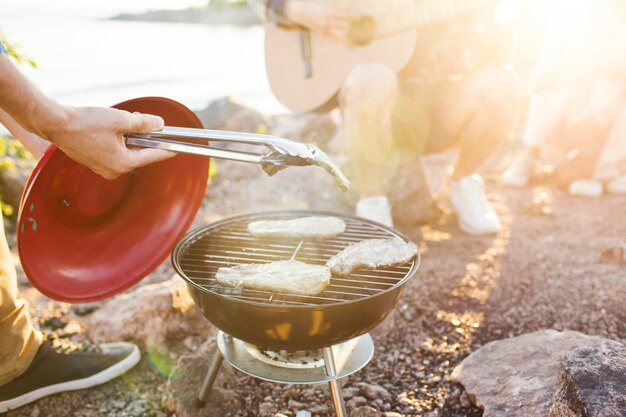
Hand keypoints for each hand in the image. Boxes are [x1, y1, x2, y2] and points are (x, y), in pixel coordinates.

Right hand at [40, 106, 173, 179]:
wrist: (55, 124)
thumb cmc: (86, 123)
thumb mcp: (121, 120)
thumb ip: (144, 123)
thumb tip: (159, 124)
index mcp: (122, 163)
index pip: (151, 156)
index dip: (166, 150)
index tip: (178, 148)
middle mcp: (113, 170)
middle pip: (138, 153)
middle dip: (143, 137)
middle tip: (145, 121)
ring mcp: (102, 168)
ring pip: (126, 151)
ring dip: (129, 136)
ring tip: (126, 120)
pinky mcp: (94, 161)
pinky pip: (114, 151)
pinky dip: (118, 139)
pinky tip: (113, 126)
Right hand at [285, 1, 361, 40]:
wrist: (301, 12)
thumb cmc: (315, 6)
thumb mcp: (327, 4)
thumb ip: (338, 7)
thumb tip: (350, 9)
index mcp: (329, 12)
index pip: (346, 15)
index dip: (354, 15)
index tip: (360, 15)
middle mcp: (328, 22)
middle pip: (346, 25)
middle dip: (351, 22)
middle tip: (354, 19)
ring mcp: (325, 30)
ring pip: (342, 33)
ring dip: (347, 29)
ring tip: (348, 26)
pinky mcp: (323, 34)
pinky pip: (335, 39)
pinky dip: (341, 38)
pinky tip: (344, 35)